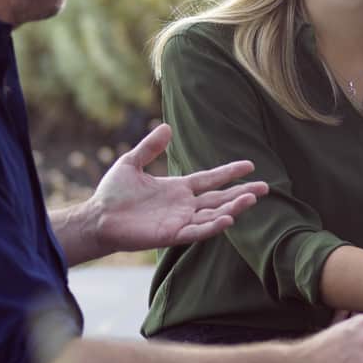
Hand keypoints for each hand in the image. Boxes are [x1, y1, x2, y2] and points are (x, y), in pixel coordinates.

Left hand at [89, 123, 268, 254]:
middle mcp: (184, 206)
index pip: (211, 179)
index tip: (250, 165)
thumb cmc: (112, 193)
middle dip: (243, 193)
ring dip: (234, 208)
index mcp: (179, 188)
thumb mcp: (131, 163)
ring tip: (252, 199)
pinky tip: (228, 219)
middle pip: (220, 198)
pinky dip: (213, 226)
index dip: (230, 172)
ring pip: (214, 214)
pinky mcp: (171, 235)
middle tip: (266, 188)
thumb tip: (166, 127)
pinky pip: (197, 232)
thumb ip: (150, 147)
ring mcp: (179, 221)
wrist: (97, 217)